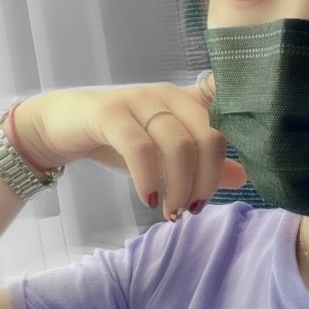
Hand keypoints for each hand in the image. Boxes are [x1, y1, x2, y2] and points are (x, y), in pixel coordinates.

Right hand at [11, 80, 247, 217]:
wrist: (64, 126)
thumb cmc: (124, 140)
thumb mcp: (167, 155)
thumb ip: (205, 163)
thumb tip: (244, 176)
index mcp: (190, 101)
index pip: (228, 112)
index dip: (244, 134)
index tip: (244, 173)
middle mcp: (171, 95)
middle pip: (210, 136)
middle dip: (208, 181)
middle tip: (194, 209)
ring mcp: (140, 100)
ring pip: (179, 145)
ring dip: (180, 187)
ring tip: (172, 213)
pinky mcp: (110, 113)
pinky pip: (139, 148)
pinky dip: (148, 178)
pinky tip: (148, 198)